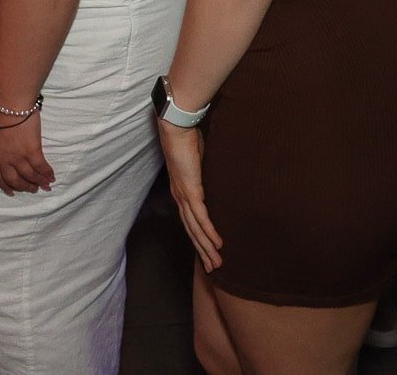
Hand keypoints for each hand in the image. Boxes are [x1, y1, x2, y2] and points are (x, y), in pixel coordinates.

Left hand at [0, 110, 52, 194]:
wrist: (6, 104)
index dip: (5, 185)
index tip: (11, 191)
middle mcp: (4, 160)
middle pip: (14, 180)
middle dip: (24, 187)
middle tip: (32, 190)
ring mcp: (19, 157)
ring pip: (29, 176)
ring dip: (37, 182)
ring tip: (45, 185)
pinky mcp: (32, 150)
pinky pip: (41, 166)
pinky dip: (46, 173)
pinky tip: (51, 176)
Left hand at [157, 118, 221, 270]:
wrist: (176, 128)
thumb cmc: (188, 140)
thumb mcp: (200, 162)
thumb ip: (207, 174)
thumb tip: (220, 178)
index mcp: (181, 192)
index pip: (190, 221)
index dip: (198, 238)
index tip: (208, 251)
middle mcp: (180, 197)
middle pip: (192, 231)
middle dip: (203, 251)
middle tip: (214, 268)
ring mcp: (184, 196)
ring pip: (196, 229)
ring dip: (207, 247)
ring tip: (217, 263)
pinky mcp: (191, 191)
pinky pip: (201, 217)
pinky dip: (209, 232)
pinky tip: (217, 244)